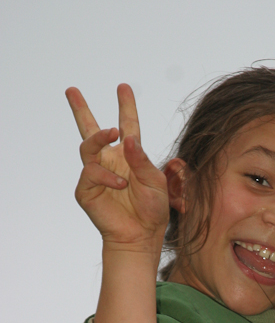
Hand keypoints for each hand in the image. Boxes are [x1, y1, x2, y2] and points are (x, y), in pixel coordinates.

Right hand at [66, 84, 169, 256]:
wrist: (141, 235)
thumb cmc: (152, 209)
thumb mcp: (155, 181)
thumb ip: (142, 159)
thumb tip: (127, 138)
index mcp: (130, 156)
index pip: (128, 126)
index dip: (126, 106)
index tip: (123, 87)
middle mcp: (111, 161)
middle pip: (91, 131)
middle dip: (80, 110)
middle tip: (71, 91)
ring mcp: (97, 174)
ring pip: (87, 146)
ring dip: (99, 136)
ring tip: (112, 132)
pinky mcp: (87, 190)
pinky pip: (91, 173)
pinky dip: (106, 176)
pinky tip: (120, 185)